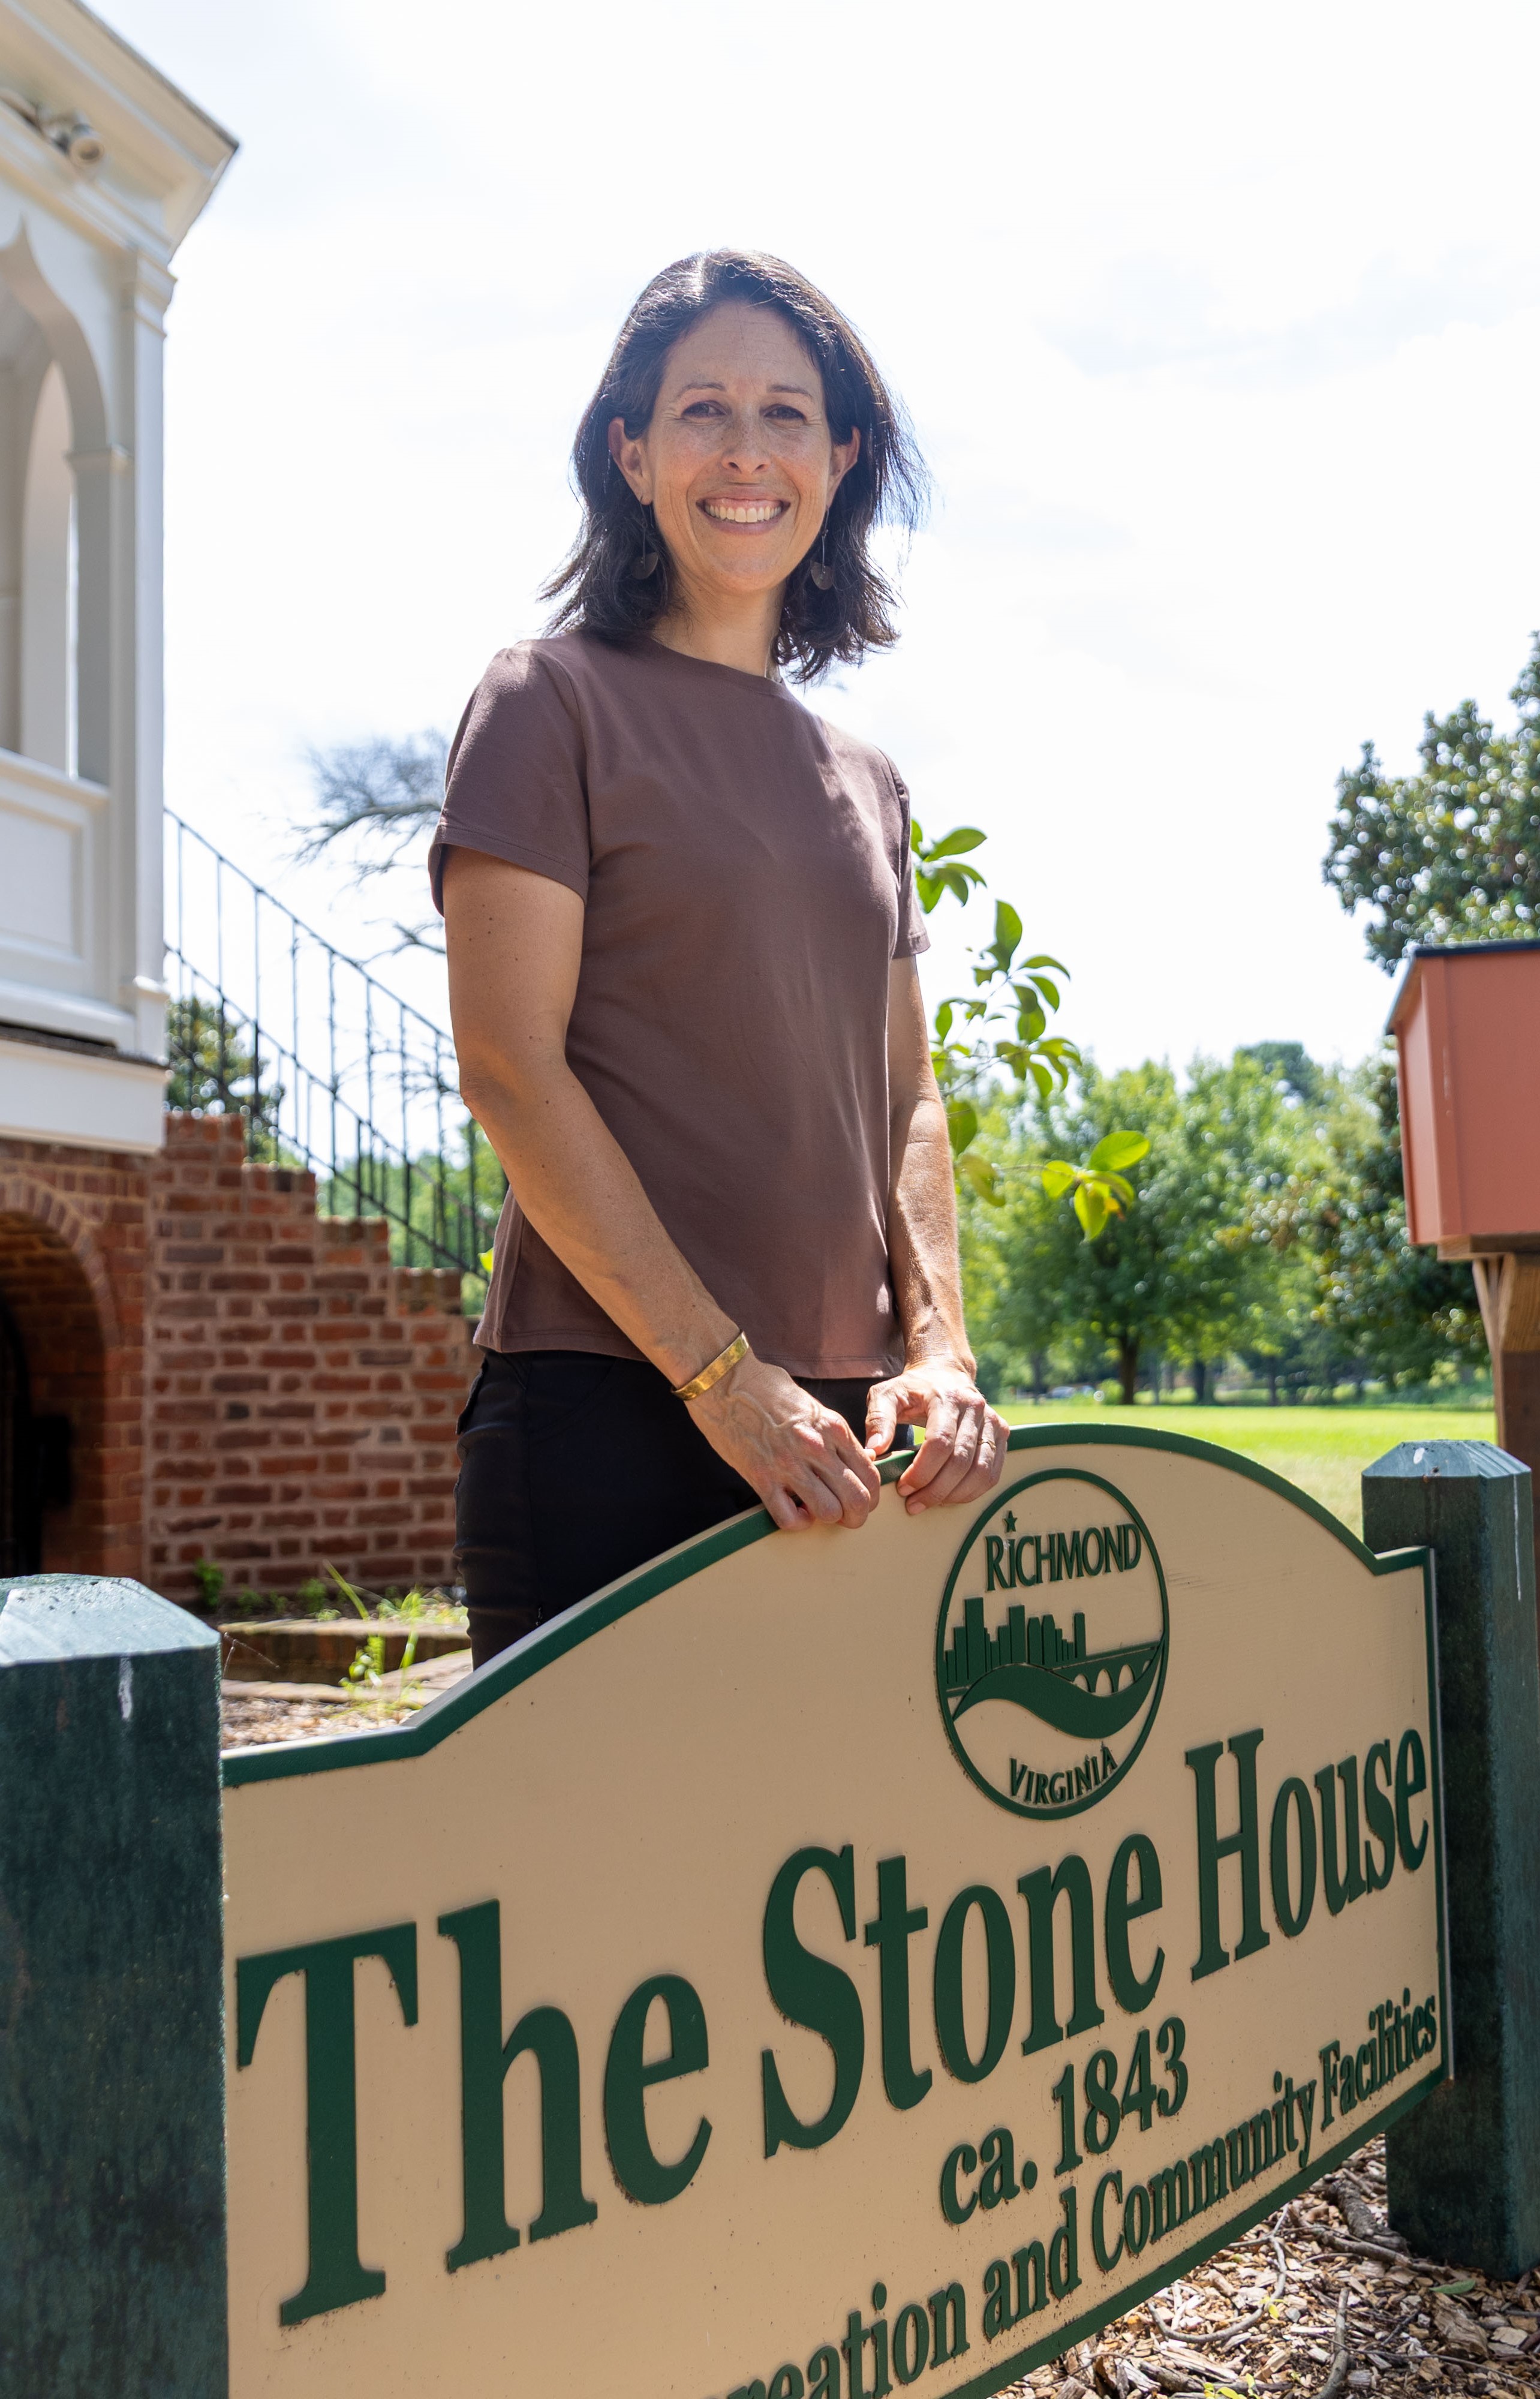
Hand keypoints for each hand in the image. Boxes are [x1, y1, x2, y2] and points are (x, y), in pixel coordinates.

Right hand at [688, 1352, 881, 1532]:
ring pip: (829, 1512)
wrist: (724, 1380)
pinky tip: (792, 1511)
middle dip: (855, 1516)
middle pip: (857, 1499)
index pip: (870, 1474)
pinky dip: (795, 1522)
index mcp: (833, 1428)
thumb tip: (849, 1459)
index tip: (859, 1500)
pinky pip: (789, 1517)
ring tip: (815, 1512)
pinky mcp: (761, 1477)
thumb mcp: (812, 1407)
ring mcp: (789, 1463)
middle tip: (844, 1517)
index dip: (869, 1497)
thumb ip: (832, 1435)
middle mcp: (817, 1447)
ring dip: (826, 1520)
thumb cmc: (766, 1388)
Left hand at [865, 1359, 1006, 1514]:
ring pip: (981, 1471)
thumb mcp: (886, 1395)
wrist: (945, 1373)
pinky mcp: (1002, 1432)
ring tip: (930, 1502)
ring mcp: (992, 1420)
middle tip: (913, 1503)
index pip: (940, 1442)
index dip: (922, 1471)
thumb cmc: (912, 1389)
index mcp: (946, 1398)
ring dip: (955, 1495)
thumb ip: (877, 1420)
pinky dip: (972, 1491)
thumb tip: (874, 1452)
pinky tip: (950, 1495)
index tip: (903, 1488)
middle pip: (961, 1461)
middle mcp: (975, 1407)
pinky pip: (993, 1472)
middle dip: (935, 1489)